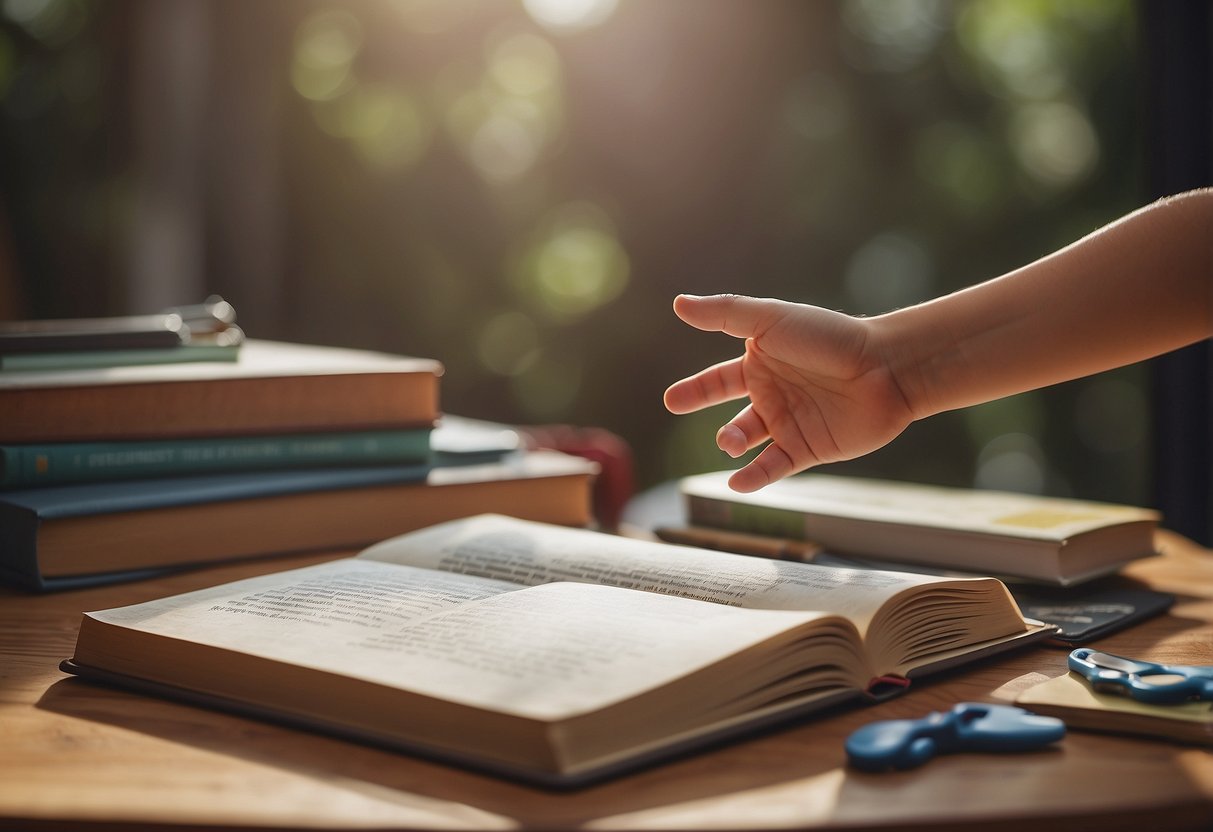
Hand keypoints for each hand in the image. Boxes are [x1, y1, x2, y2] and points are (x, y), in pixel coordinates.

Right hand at [663, 294, 916, 491]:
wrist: (884, 369)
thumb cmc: (828, 338)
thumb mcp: (770, 319)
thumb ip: (725, 314)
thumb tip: (679, 304)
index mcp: (763, 362)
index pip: (719, 379)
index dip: (696, 389)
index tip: (672, 400)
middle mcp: (774, 393)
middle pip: (731, 411)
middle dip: (706, 410)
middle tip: (678, 409)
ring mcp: (790, 423)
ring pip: (748, 439)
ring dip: (732, 440)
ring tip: (729, 440)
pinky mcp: (808, 449)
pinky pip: (773, 467)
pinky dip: (753, 477)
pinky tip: (737, 482)